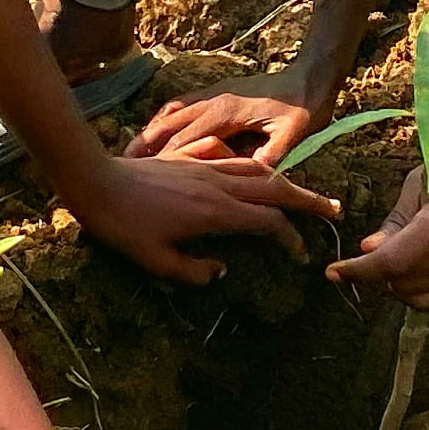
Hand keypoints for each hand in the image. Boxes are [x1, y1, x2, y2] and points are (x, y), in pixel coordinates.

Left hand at [67, 149, 337, 286]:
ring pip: (256, 170)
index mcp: (215, 212)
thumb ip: (192, 272)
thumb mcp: (155, 262)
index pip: (268, 223)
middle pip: (274, 189)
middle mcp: (217, 185)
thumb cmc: (122, 226)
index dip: (290, 239)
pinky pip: (231, 157)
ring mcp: (204, 168)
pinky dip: (251, 164)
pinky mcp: (189, 159)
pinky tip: (254, 170)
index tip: (299, 255)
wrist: (95, 182)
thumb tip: (220, 272)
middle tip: (333, 210)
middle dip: (306, 201)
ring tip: (301, 192)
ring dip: (284, 181)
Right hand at [133, 74, 332, 168]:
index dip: (163, 158)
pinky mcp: (215, 94)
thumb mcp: (292, 134)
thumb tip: (250, 177)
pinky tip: (154, 134)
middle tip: (122, 166)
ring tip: (129, 153)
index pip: (186, 139)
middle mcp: (212, 102)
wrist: (310, 77)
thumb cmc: (303, 109)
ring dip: (150, 132)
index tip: (143, 177)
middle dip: (145, 145)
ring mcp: (212, 95)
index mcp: (226, 113)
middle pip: (169, 124)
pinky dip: (163, 119)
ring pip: (171, 113)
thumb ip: (272, 155)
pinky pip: (180, 106)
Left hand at [326, 142, 428, 306]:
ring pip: (413, 297)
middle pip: (399, 284)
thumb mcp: (423, 180)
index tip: (332, 271)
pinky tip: (403, 269)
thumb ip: (395, 219)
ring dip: (389, 284)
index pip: (391, 263)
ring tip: (381, 259)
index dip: (358, 271)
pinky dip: (410, 289)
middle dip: (369, 275)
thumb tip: (368, 250)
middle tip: (352, 261)